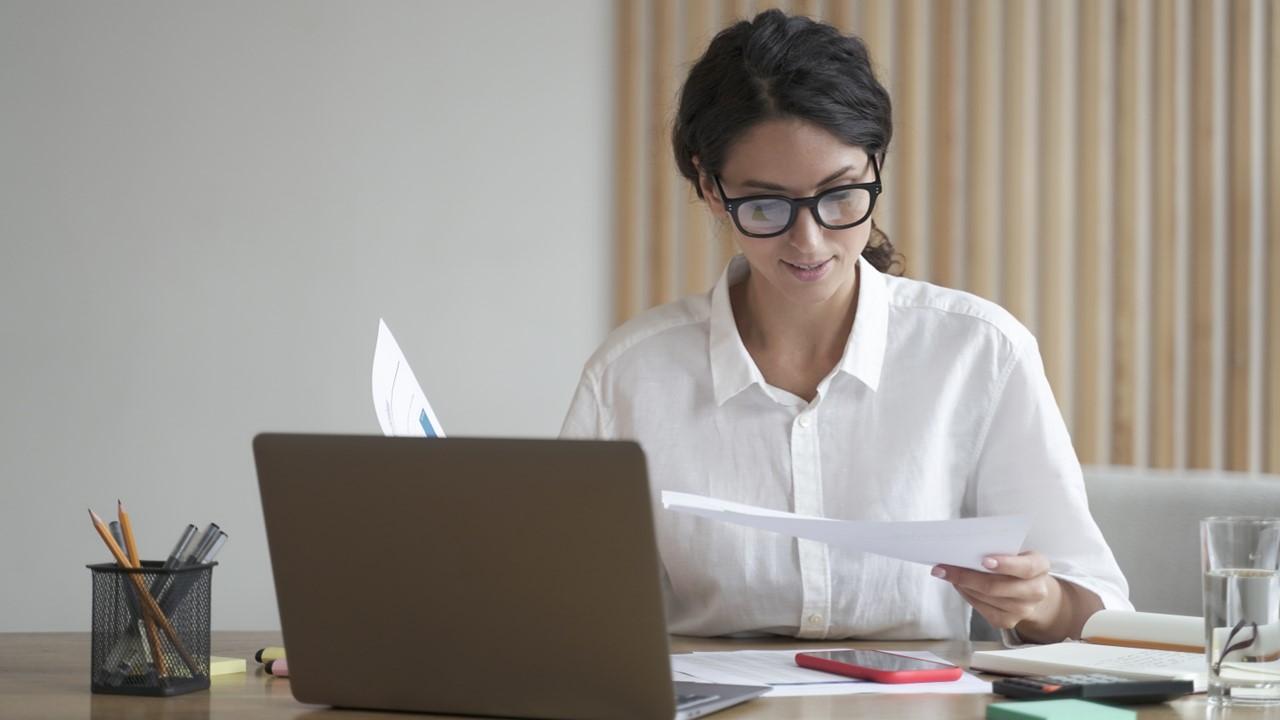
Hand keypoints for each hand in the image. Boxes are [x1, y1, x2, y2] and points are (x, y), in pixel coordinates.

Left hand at [931, 551, 1063, 639]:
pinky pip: (982, 609)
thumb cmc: (1017, 564)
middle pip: (997, 586)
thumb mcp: (1016, 551)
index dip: (1005, 565)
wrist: (1030, 589)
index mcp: (1040, 567)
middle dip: (967, 576)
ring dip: (963, 585)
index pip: (1025, 567)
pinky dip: (967, 595)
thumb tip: (965, 548)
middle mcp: (1036, 591)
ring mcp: (1023, 610)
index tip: (984, 560)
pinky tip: (959, 585)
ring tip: (947, 573)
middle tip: (945, 567)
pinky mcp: (1008, 621)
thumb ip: (998, 548)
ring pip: (986, 598)